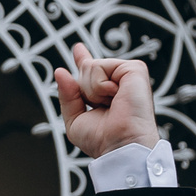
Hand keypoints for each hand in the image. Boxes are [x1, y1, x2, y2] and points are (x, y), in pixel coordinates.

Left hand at [56, 41, 161, 157]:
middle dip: (84, 90)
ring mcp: (127, 75)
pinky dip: (100, 86)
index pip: (92, 72)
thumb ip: (67, 96)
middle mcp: (117, 83)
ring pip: (91, 67)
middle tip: (101, 107)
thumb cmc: (103, 141)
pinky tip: (115, 96)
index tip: (78, 49)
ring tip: (110, 104)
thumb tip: (60, 72)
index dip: (83, 59)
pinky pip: (101, 67)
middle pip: (85, 70)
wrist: (120, 145)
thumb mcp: (75, 120)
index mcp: (105, 94)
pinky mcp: (135, 70)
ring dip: (92, 91)